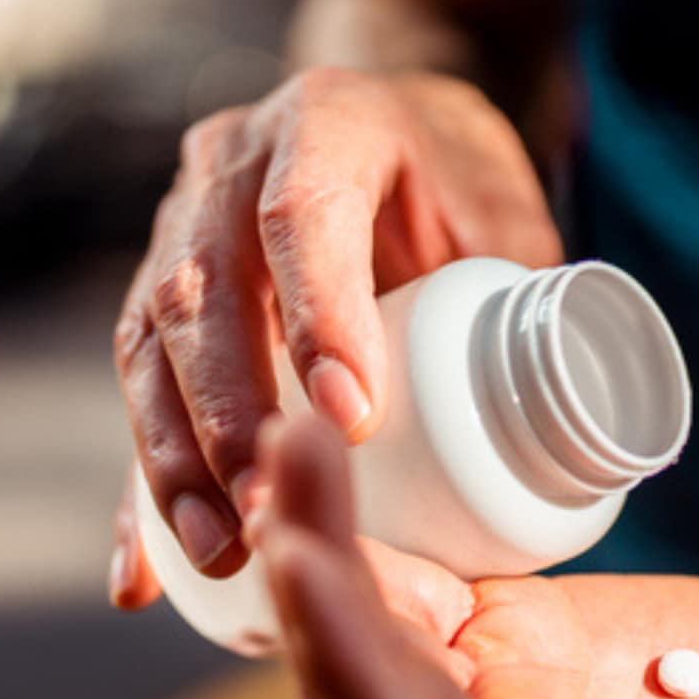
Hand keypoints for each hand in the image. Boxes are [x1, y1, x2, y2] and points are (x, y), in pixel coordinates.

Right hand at [109, 68, 560, 607]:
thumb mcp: (504, 208)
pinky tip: (142, 575)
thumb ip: (524, 293)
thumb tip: (561, 418)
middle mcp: (228, 167)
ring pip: (147, 346)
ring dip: (174, 460)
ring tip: (219, 552)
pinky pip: (138, 399)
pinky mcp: (156, 303)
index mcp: (325, 122)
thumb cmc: (455, 181)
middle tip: (269, 508)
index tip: (352, 420)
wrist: (391, 133)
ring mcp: (177, 230)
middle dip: (225, 412)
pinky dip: (139, 492)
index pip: (302, 213)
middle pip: (200, 290)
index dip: (318, 313)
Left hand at [253, 416, 698, 698]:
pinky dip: (362, 535)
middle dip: (317, 601)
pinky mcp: (503, 648)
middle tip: (284, 467)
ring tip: (293, 437)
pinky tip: (323, 454)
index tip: (314, 579)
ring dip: (321, 551)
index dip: (370, 688)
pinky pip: (406, 597)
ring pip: (369, 647)